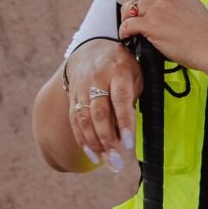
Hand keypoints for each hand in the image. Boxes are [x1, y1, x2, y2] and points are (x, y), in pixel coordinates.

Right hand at [66, 39, 140, 170]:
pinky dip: (82, 138)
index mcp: (118, 71)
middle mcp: (96, 80)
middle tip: (116, 161)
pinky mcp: (72, 96)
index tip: (129, 144)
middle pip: (99, 113)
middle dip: (107, 139)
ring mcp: (81, 88)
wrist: (93, 48)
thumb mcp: (135, 74)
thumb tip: (127, 127)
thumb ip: (132, 97)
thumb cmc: (122, 65)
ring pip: (84, 118)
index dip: (124, 122)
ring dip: (94, 143)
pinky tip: (92, 153)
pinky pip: (75, 120)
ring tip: (105, 161)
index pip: (120, 99)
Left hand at [105, 0, 207, 72]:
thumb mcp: (186, 3)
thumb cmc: (202, 30)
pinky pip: (126, 26)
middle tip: (130, 22)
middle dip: (126, 10)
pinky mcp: (150, 24)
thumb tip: (146, 3)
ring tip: (136, 33)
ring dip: (127, 23)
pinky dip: (126, 34)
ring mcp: (155, 7)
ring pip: (126, 11)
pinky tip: (132, 38)